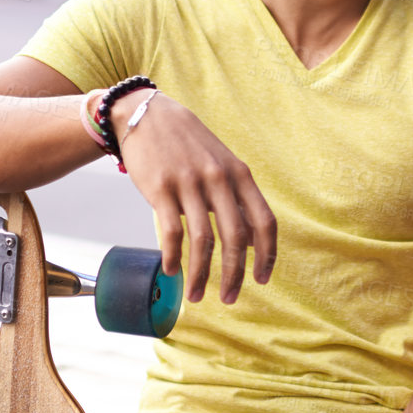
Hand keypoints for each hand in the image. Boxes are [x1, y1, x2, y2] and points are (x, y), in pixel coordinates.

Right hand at [109, 91, 275, 303]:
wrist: (145, 115)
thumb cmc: (186, 143)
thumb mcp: (220, 162)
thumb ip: (236, 196)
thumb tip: (252, 239)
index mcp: (239, 173)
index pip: (264, 221)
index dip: (267, 255)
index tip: (262, 279)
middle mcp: (218, 178)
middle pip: (236, 238)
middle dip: (234, 274)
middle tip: (230, 298)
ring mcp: (189, 183)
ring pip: (202, 241)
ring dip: (201, 275)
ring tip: (196, 295)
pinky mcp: (160, 189)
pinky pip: (171, 232)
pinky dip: (173, 257)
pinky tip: (172, 270)